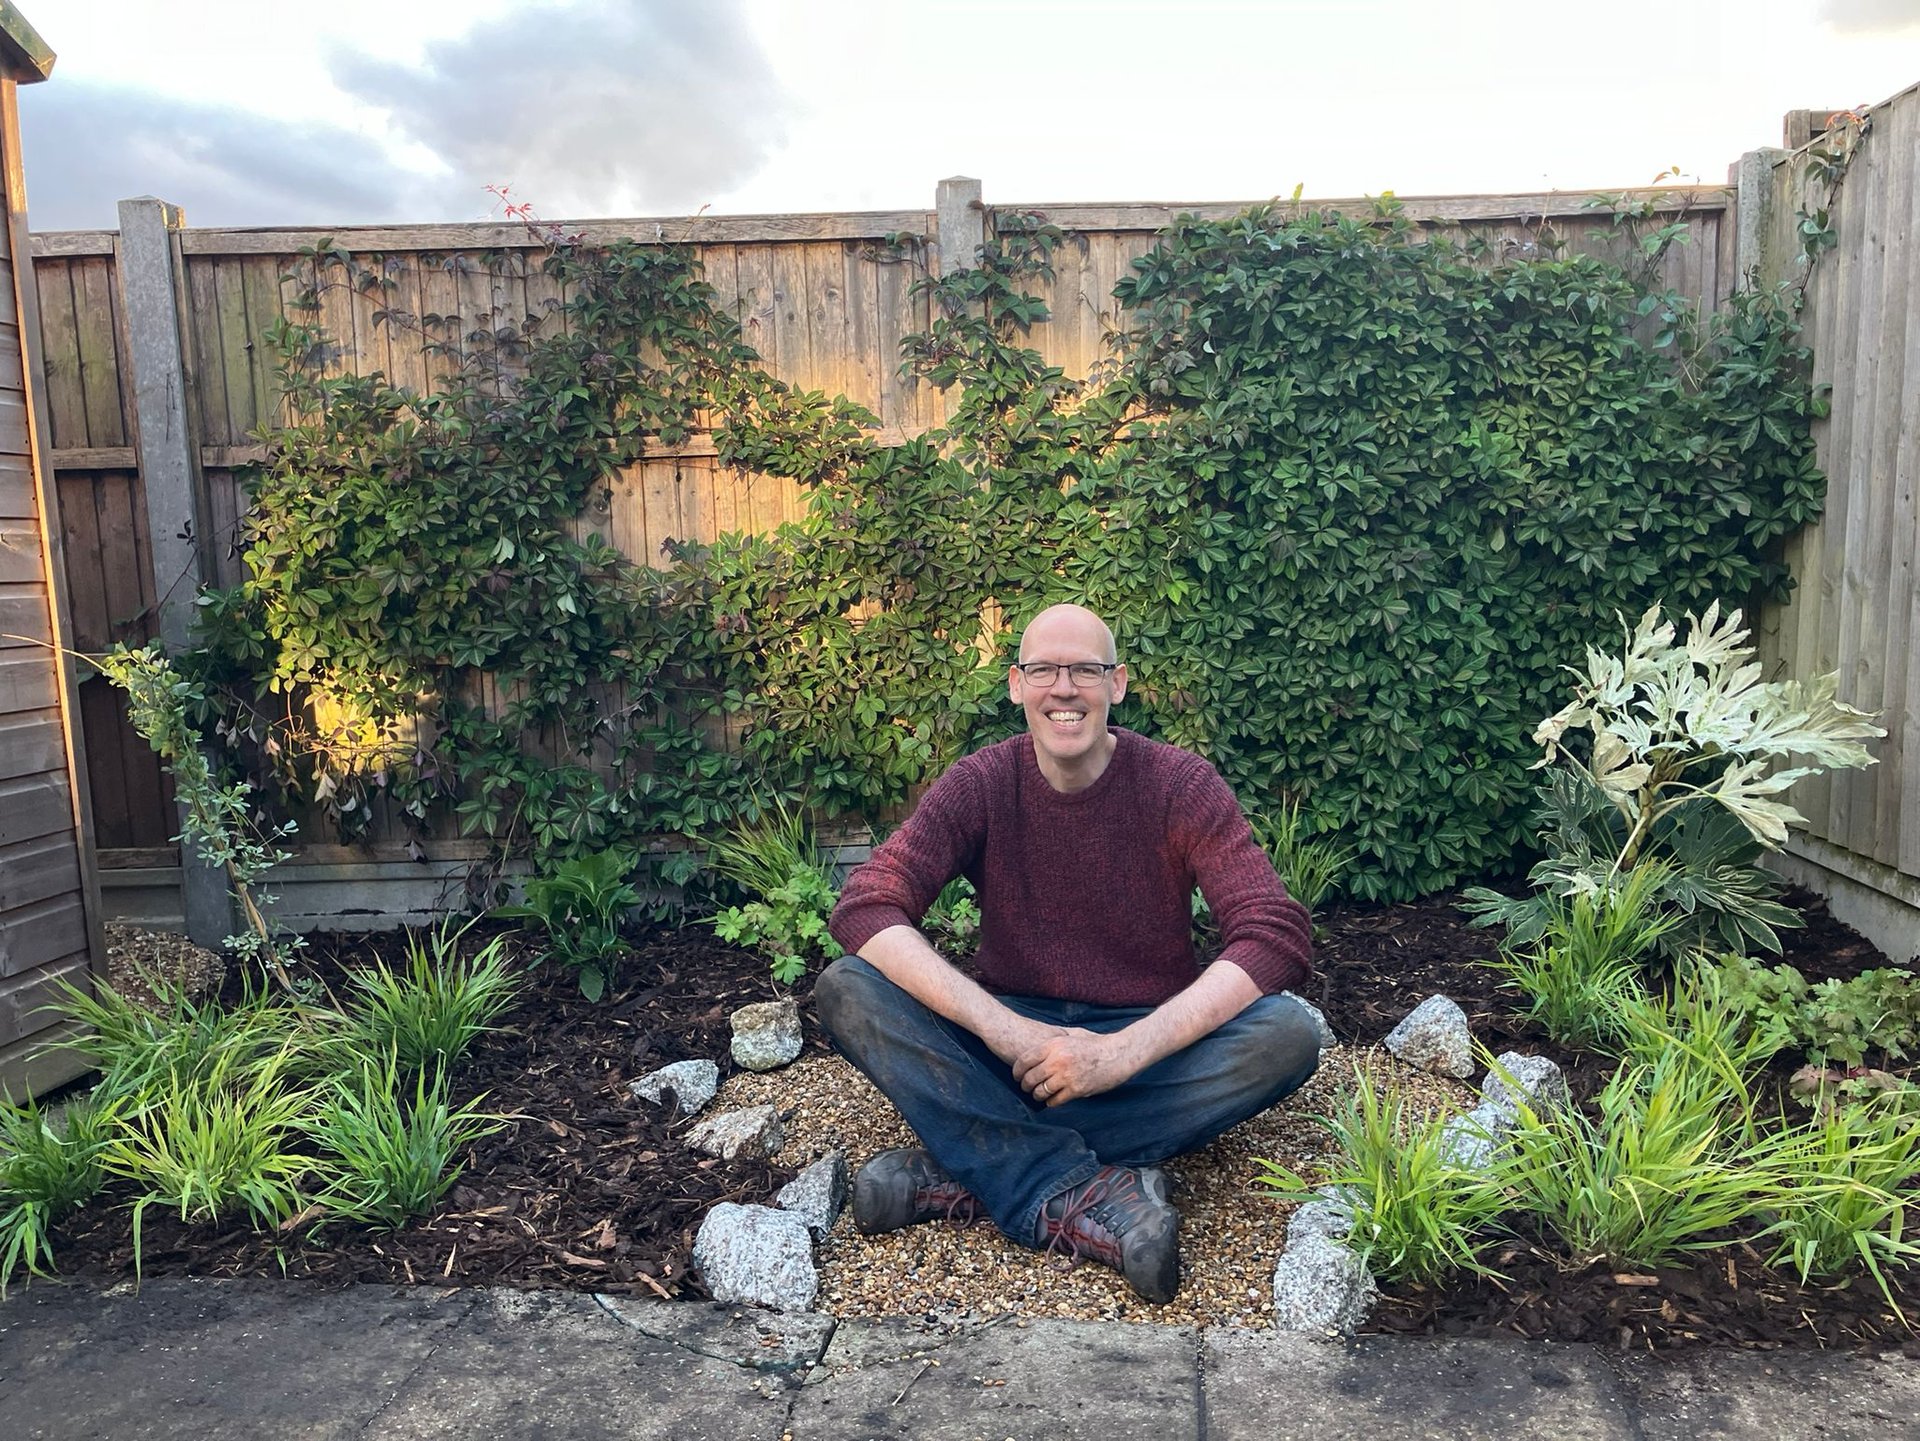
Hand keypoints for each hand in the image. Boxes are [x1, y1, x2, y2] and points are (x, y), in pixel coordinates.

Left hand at [1012, 1026, 1140, 1106]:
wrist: (1118, 1054)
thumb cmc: (1095, 1044)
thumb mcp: (1072, 1035)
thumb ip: (1054, 1041)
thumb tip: (1035, 1045)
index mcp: (1054, 1045)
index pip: (1024, 1061)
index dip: (1017, 1071)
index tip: (1017, 1076)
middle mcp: (1057, 1060)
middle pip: (1030, 1078)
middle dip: (1025, 1085)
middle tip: (1026, 1087)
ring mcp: (1066, 1076)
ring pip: (1040, 1092)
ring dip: (1037, 1095)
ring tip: (1038, 1094)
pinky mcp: (1076, 1090)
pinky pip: (1055, 1101)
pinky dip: (1051, 1102)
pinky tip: (1052, 1099)